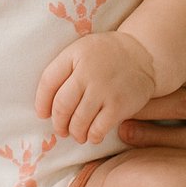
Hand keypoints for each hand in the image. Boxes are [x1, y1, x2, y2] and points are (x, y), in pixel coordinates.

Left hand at [36, 32, 155, 143]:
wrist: (143, 54)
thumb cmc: (106, 55)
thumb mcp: (82, 50)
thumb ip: (64, 69)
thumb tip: (47, 106)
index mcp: (75, 55)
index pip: (48, 81)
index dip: (41, 102)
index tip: (43, 114)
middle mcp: (88, 72)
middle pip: (61, 106)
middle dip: (58, 123)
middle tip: (61, 129)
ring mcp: (104, 89)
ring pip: (78, 121)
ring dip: (74, 133)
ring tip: (77, 134)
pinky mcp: (119, 105)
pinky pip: (98, 129)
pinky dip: (92, 136)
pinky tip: (92, 135)